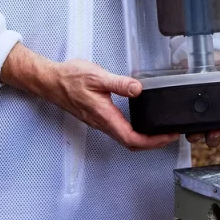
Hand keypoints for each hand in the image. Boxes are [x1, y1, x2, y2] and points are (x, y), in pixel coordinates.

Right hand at [0, 43, 178, 151]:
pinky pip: (118, 131)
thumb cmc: (69, 78)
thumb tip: (138, 89)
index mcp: (104, 116)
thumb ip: (119, 83)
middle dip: (152, 143)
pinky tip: (140, 124)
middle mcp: (102, 123)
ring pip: (124, 139)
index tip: (167, 136)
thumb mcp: (97, 76)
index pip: (132, 138)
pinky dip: (134, 132)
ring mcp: (99, 122)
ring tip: (159, 132)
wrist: (50, 81)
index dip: (152, 141)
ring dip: (144, 139)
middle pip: (130, 143)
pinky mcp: (97, 118)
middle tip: (169, 136)